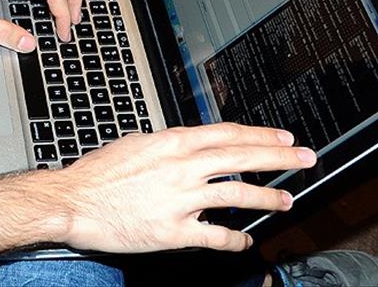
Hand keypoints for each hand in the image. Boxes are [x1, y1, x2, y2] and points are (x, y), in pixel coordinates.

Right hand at [56, 123, 315, 252]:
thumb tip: (193, 144)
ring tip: (286, 200)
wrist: (74, 201)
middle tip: (304, 158)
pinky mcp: (172, 230)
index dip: (260, 135)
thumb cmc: (99, 173)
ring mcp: (180, 199)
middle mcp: (182, 168)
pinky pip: (214, 236)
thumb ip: (171, 144)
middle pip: (241, 159)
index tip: (281, 137)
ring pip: (236, 196)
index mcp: (173, 143)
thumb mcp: (138, 143)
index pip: (228, 134)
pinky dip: (234, 240)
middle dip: (278, 158)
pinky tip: (245, 242)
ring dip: (267, 198)